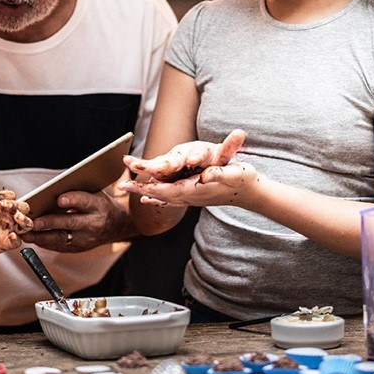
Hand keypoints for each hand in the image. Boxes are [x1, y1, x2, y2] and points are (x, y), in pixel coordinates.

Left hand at [0, 190, 32, 259]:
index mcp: (0, 206)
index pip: (11, 197)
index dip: (6, 196)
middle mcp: (7, 217)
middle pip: (23, 208)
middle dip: (19, 206)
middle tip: (9, 207)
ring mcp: (9, 230)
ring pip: (27, 224)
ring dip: (25, 220)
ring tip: (18, 218)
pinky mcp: (7, 243)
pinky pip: (18, 241)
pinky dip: (17, 238)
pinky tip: (11, 235)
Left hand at [23, 189, 133, 251]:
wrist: (117, 225)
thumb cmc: (100, 205)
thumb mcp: (95, 193)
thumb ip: (76, 192)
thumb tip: (51, 192)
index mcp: (99, 206)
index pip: (85, 202)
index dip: (72, 200)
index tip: (59, 200)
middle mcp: (94, 224)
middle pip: (70, 223)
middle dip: (50, 222)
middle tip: (34, 222)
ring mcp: (87, 239)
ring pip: (62, 238)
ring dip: (41, 237)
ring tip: (26, 234)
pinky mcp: (79, 248)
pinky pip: (59, 247)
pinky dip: (45, 242)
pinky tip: (33, 238)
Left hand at [119, 129, 251, 206]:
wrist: (252, 193)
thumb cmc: (243, 180)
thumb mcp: (234, 173)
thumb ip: (220, 173)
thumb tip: (207, 174)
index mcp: (196, 190)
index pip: (167, 190)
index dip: (148, 187)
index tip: (132, 183)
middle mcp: (191, 196)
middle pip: (160, 195)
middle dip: (140, 189)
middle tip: (120, 186)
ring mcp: (192, 198)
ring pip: (162, 196)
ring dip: (145, 192)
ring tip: (128, 188)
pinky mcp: (194, 196)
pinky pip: (170, 198)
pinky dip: (157, 198)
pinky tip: (147, 200)